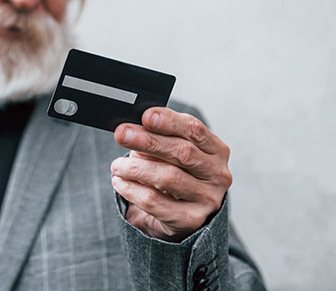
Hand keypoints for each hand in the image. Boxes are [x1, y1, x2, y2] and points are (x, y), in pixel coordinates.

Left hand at [110, 107, 231, 241]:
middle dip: (148, 141)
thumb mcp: (172, 151)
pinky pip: (156, 202)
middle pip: (182, 152)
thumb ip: (158, 136)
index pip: (194, 129)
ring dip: (136, 168)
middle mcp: (218, 174)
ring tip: (117, 166)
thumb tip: (132, 128)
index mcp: (216, 150)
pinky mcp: (191, 220)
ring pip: (168, 177)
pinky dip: (132, 190)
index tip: (145, 116)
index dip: (169, 121)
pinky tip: (120, 182)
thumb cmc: (175, 172)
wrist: (180, 214)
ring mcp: (208, 199)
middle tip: (122, 135)